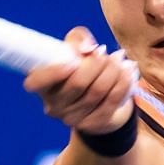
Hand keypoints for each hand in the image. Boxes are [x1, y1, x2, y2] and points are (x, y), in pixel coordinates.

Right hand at [22, 26, 138, 134]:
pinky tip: (128, 71)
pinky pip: (111, 102)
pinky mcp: (92, 125)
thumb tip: (88, 48)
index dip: (54, 73)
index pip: (35, 83)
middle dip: (97, 63)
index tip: (73, 61)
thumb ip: (77, 40)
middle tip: (105, 51)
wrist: (98, 96)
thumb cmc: (80, 66)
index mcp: (41, 85)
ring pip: (97, 92)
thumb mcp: (74, 48)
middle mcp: (52, 105)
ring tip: (119, 58)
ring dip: (113, 71)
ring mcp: (71, 118)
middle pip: (77, 84)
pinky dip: (123, 83)